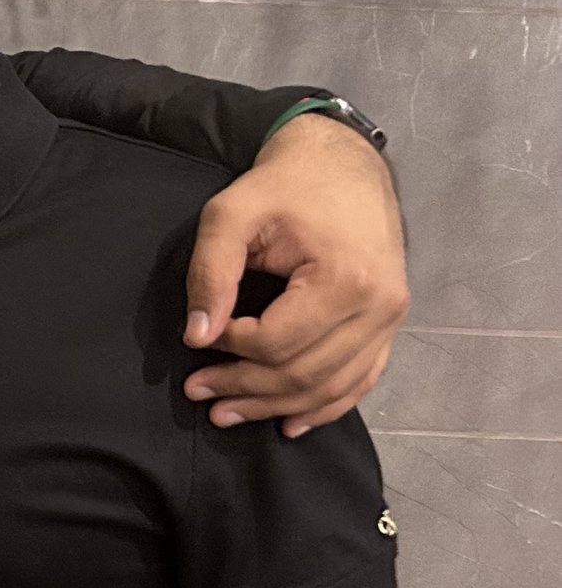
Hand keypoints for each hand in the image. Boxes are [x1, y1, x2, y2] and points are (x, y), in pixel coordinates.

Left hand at [182, 115, 407, 435]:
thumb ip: (210, 273)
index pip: (277, 342)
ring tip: (227, 413)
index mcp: (345, 279)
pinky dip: (324, 407)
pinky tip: (290, 423)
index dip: (230, 348)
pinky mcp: (388, 324)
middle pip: (304, 373)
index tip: (198, 338)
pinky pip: (360, 380)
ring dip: (277, 406)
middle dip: (245, 389)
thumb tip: (196, 336)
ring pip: (331, 387)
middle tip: (196, 393)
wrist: (341, 164)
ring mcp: (391, 319)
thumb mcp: (231, 214)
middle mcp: (379, 306)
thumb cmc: (284, 185)